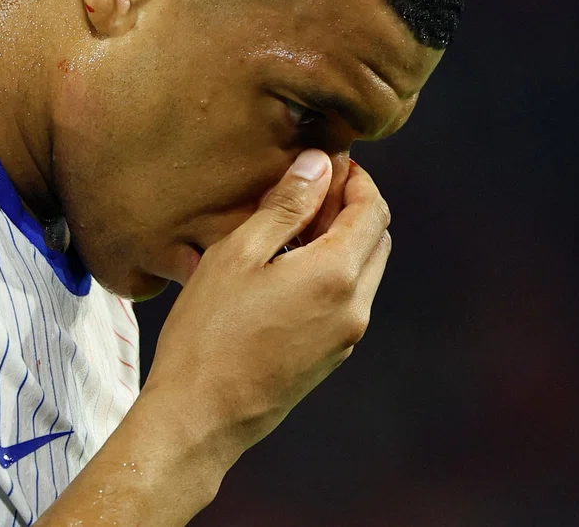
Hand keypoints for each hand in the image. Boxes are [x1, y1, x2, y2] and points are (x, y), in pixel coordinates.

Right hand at [143, 149, 391, 452]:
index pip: (372, 209)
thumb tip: (320, 165)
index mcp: (337, 274)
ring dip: (344, 241)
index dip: (356, 179)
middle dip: (353, 207)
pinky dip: (334, 272)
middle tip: (310, 192)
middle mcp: (355, 306)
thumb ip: (286, 205)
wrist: (201, 415)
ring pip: (365, 270)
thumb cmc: (209, 331)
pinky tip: (290, 268)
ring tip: (293, 229)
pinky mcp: (333, 356)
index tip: (330, 163)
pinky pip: (349, 299)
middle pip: (377, 238)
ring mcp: (347, 336)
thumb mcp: (239, 253)